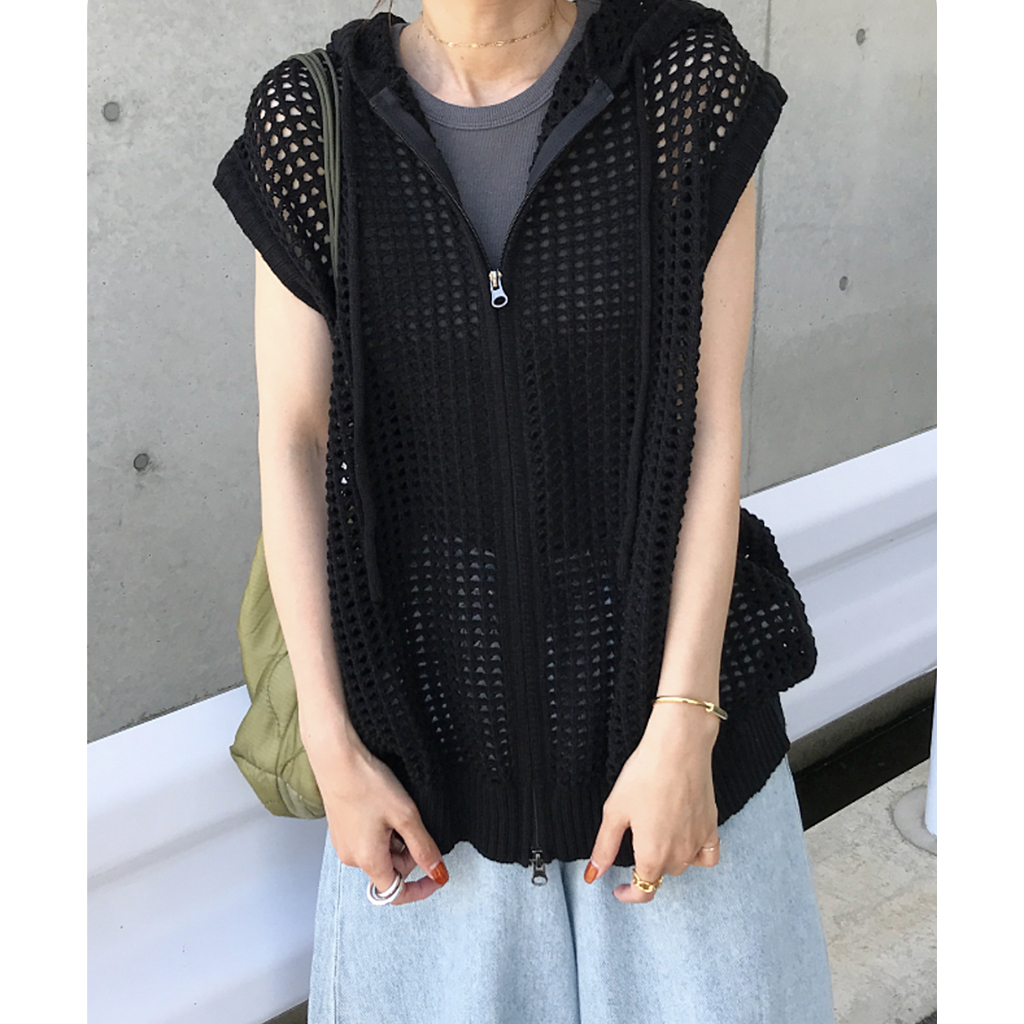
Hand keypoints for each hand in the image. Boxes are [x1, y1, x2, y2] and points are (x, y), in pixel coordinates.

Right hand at [305, 724, 448, 904]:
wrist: (336, 758)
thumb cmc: (367, 783)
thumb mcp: (406, 815)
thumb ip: (424, 848)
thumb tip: (438, 873)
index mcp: (368, 860)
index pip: (396, 893)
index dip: (420, 888)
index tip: (436, 876)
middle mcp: (352, 858)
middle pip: (390, 870)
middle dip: (408, 853)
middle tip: (413, 823)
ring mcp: (344, 844)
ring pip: (380, 854)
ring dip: (394, 839)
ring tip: (395, 809)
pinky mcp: (341, 830)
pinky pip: (368, 841)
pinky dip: (381, 831)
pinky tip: (382, 807)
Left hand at [585, 704, 720, 901]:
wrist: (678, 748)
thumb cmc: (645, 775)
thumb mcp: (615, 811)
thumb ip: (605, 847)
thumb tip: (593, 874)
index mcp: (652, 855)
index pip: (643, 891)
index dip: (628, 894)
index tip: (618, 889)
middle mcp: (679, 855)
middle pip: (661, 875)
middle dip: (646, 867)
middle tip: (634, 843)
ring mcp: (698, 842)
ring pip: (683, 866)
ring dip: (668, 860)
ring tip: (656, 837)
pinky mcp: (712, 826)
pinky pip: (708, 855)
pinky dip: (698, 855)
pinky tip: (686, 841)